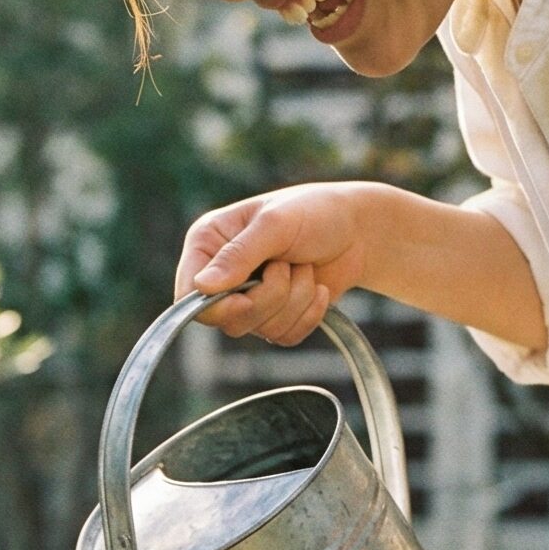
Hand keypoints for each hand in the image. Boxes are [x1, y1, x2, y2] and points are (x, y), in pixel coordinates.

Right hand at [175, 183, 376, 344]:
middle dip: (268, 296)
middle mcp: (222, 274)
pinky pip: (283, 337)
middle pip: (226, 319)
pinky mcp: (275, 317)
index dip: (214, 305)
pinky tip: (316, 288)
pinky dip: (307, 315)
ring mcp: (248, 298)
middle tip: (286, 266)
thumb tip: (203, 287)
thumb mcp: (276, 224)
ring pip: (258, 329)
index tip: (244, 297)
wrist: (359, 230)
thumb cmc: (315, 212)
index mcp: (208, 244)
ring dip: (293, 300)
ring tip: (304, 268)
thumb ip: (239, 254)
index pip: (189, 293)